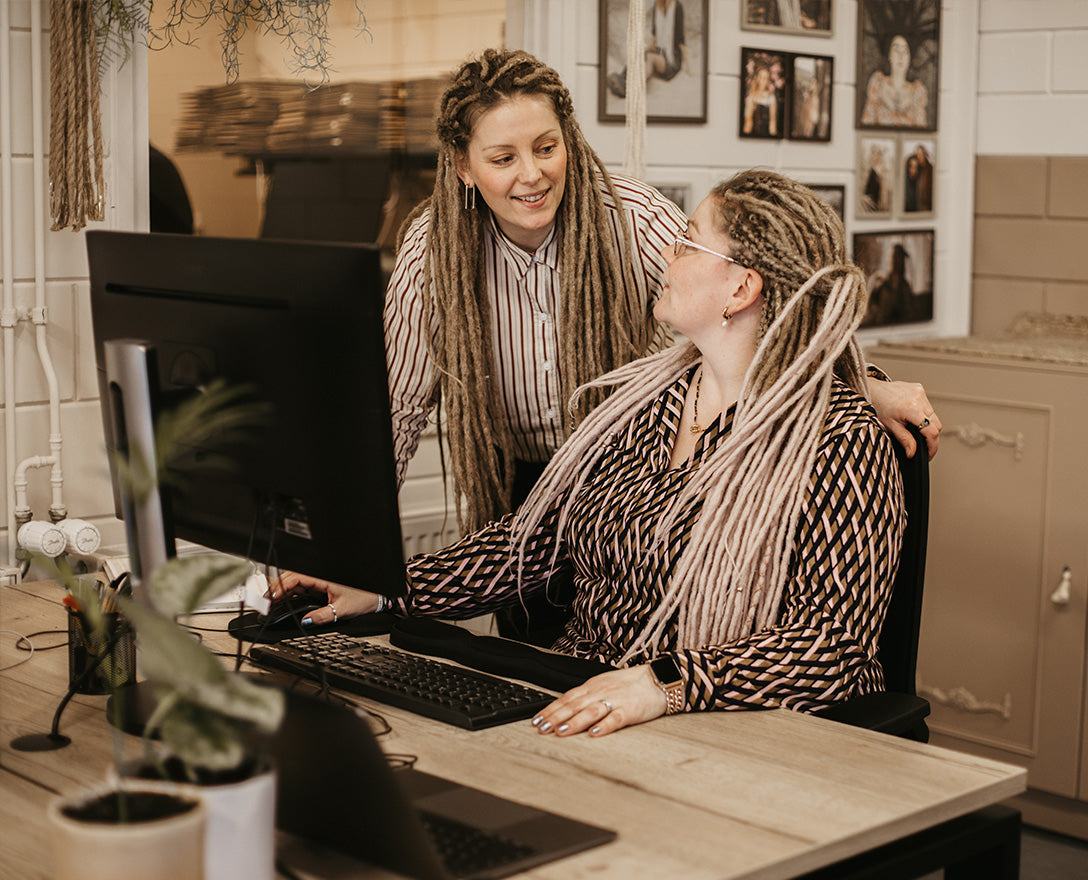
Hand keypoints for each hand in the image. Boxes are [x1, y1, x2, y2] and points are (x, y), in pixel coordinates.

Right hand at [267, 571, 380, 625]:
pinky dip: (291, 596)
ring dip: (282, 593)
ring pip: (295, 585)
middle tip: (264, 603)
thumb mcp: (341, 610)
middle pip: (291, 580)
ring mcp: (319, 582)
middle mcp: (319, 577)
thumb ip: (321, 616)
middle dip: (276, 589)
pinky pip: (302, 590)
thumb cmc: (364, 597)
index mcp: (322, 577)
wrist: (377, 595)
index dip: (280, 587)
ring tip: (270, 604)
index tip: (270, 597)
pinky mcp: (321, 588)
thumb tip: (305, 621)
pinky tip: (283, 604)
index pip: (295, 578)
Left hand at [530, 666, 667, 737]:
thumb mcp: (604, 684)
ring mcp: (615, 700)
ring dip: (575, 722)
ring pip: (591, 711)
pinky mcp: (630, 710)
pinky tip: (594, 734)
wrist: (658, 680)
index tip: (536, 720)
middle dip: (556, 717)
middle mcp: (601, 692)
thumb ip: (586, 696)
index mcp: (593, 686)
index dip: (550, 709)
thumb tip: (565, 708)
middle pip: (574, 705)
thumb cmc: (630, 684)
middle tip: (542, 728)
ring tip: (561, 731)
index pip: (567, 698)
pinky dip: (604, 726)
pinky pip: (615, 718)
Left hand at [868, 379, 941, 459]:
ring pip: (933, 415)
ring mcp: (920, 392)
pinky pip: (927, 405)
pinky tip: (912, 415)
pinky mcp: (919, 388)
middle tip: (921, 444)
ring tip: (914, 427)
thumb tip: (912, 452)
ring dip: (927, 423)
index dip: (932, 445)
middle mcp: (918, 398)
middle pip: (936, 424)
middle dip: (930, 436)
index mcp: (911, 408)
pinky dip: (922, 413)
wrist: (872, 390)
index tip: (929, 453)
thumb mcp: (889, 426)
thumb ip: (904, 440)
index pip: (932, 431)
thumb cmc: (877, 406)